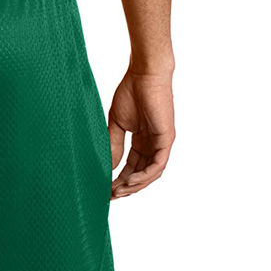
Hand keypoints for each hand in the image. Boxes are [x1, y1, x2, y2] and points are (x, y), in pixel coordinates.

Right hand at [108, 67, 174, 198]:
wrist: (143, 74)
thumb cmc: (130, 93)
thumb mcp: (117, 125)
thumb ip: (114, 146)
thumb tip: (109, 168)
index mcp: (141, 142)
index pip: (131, 168)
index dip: (118, 180)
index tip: (104, 190)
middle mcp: (153, 145)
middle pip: (140, 175)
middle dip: (125, 187)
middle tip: (110, 196)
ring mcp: (161, 143)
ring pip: (150, 174)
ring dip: (134, 186)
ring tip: (118, 191)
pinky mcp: (166, 139)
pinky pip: (157, 165)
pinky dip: (144, 176)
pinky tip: (130, 181)